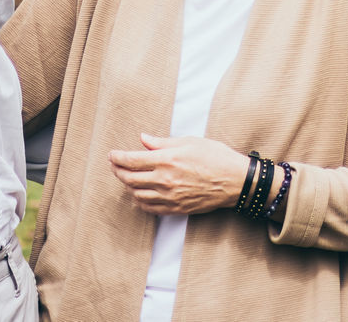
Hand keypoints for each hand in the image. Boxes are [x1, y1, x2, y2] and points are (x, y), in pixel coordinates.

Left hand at [109, 133, 248, 215]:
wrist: (236, 181)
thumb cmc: (215, 156)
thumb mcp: (189, 141)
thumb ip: (162, 142)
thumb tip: (143, 138)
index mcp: (166, 159)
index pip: (131, 160)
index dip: (117, 157)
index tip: (112, 155)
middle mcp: (165, 180)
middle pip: (129, 178)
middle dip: (117, 171)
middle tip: (114, 165)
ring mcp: (170, 196)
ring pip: (137, 194)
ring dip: (126, 186)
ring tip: (125, 178)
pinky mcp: (177, 208)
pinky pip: (150, 208)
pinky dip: (139, 201)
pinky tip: (137, 195)